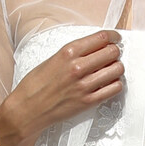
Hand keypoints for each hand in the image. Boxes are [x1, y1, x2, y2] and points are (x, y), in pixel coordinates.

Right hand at [0, 29, 123, 145]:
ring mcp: (84, 85)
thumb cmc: (36, 84)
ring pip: (117, 70)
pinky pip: (114, 88)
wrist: (28, 109)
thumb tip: (97, 47)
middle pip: (112, 52)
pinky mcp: (88, 102)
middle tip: (112, 55)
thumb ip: (75, 53)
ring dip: (117, 68)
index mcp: (68, 52)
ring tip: (110, 70)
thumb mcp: (53, 59)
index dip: (113, 36)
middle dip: (115, 52)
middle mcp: (77, 67)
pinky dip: (115, 84)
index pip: (101, 38)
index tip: (115, 38)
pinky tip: (108, 84)